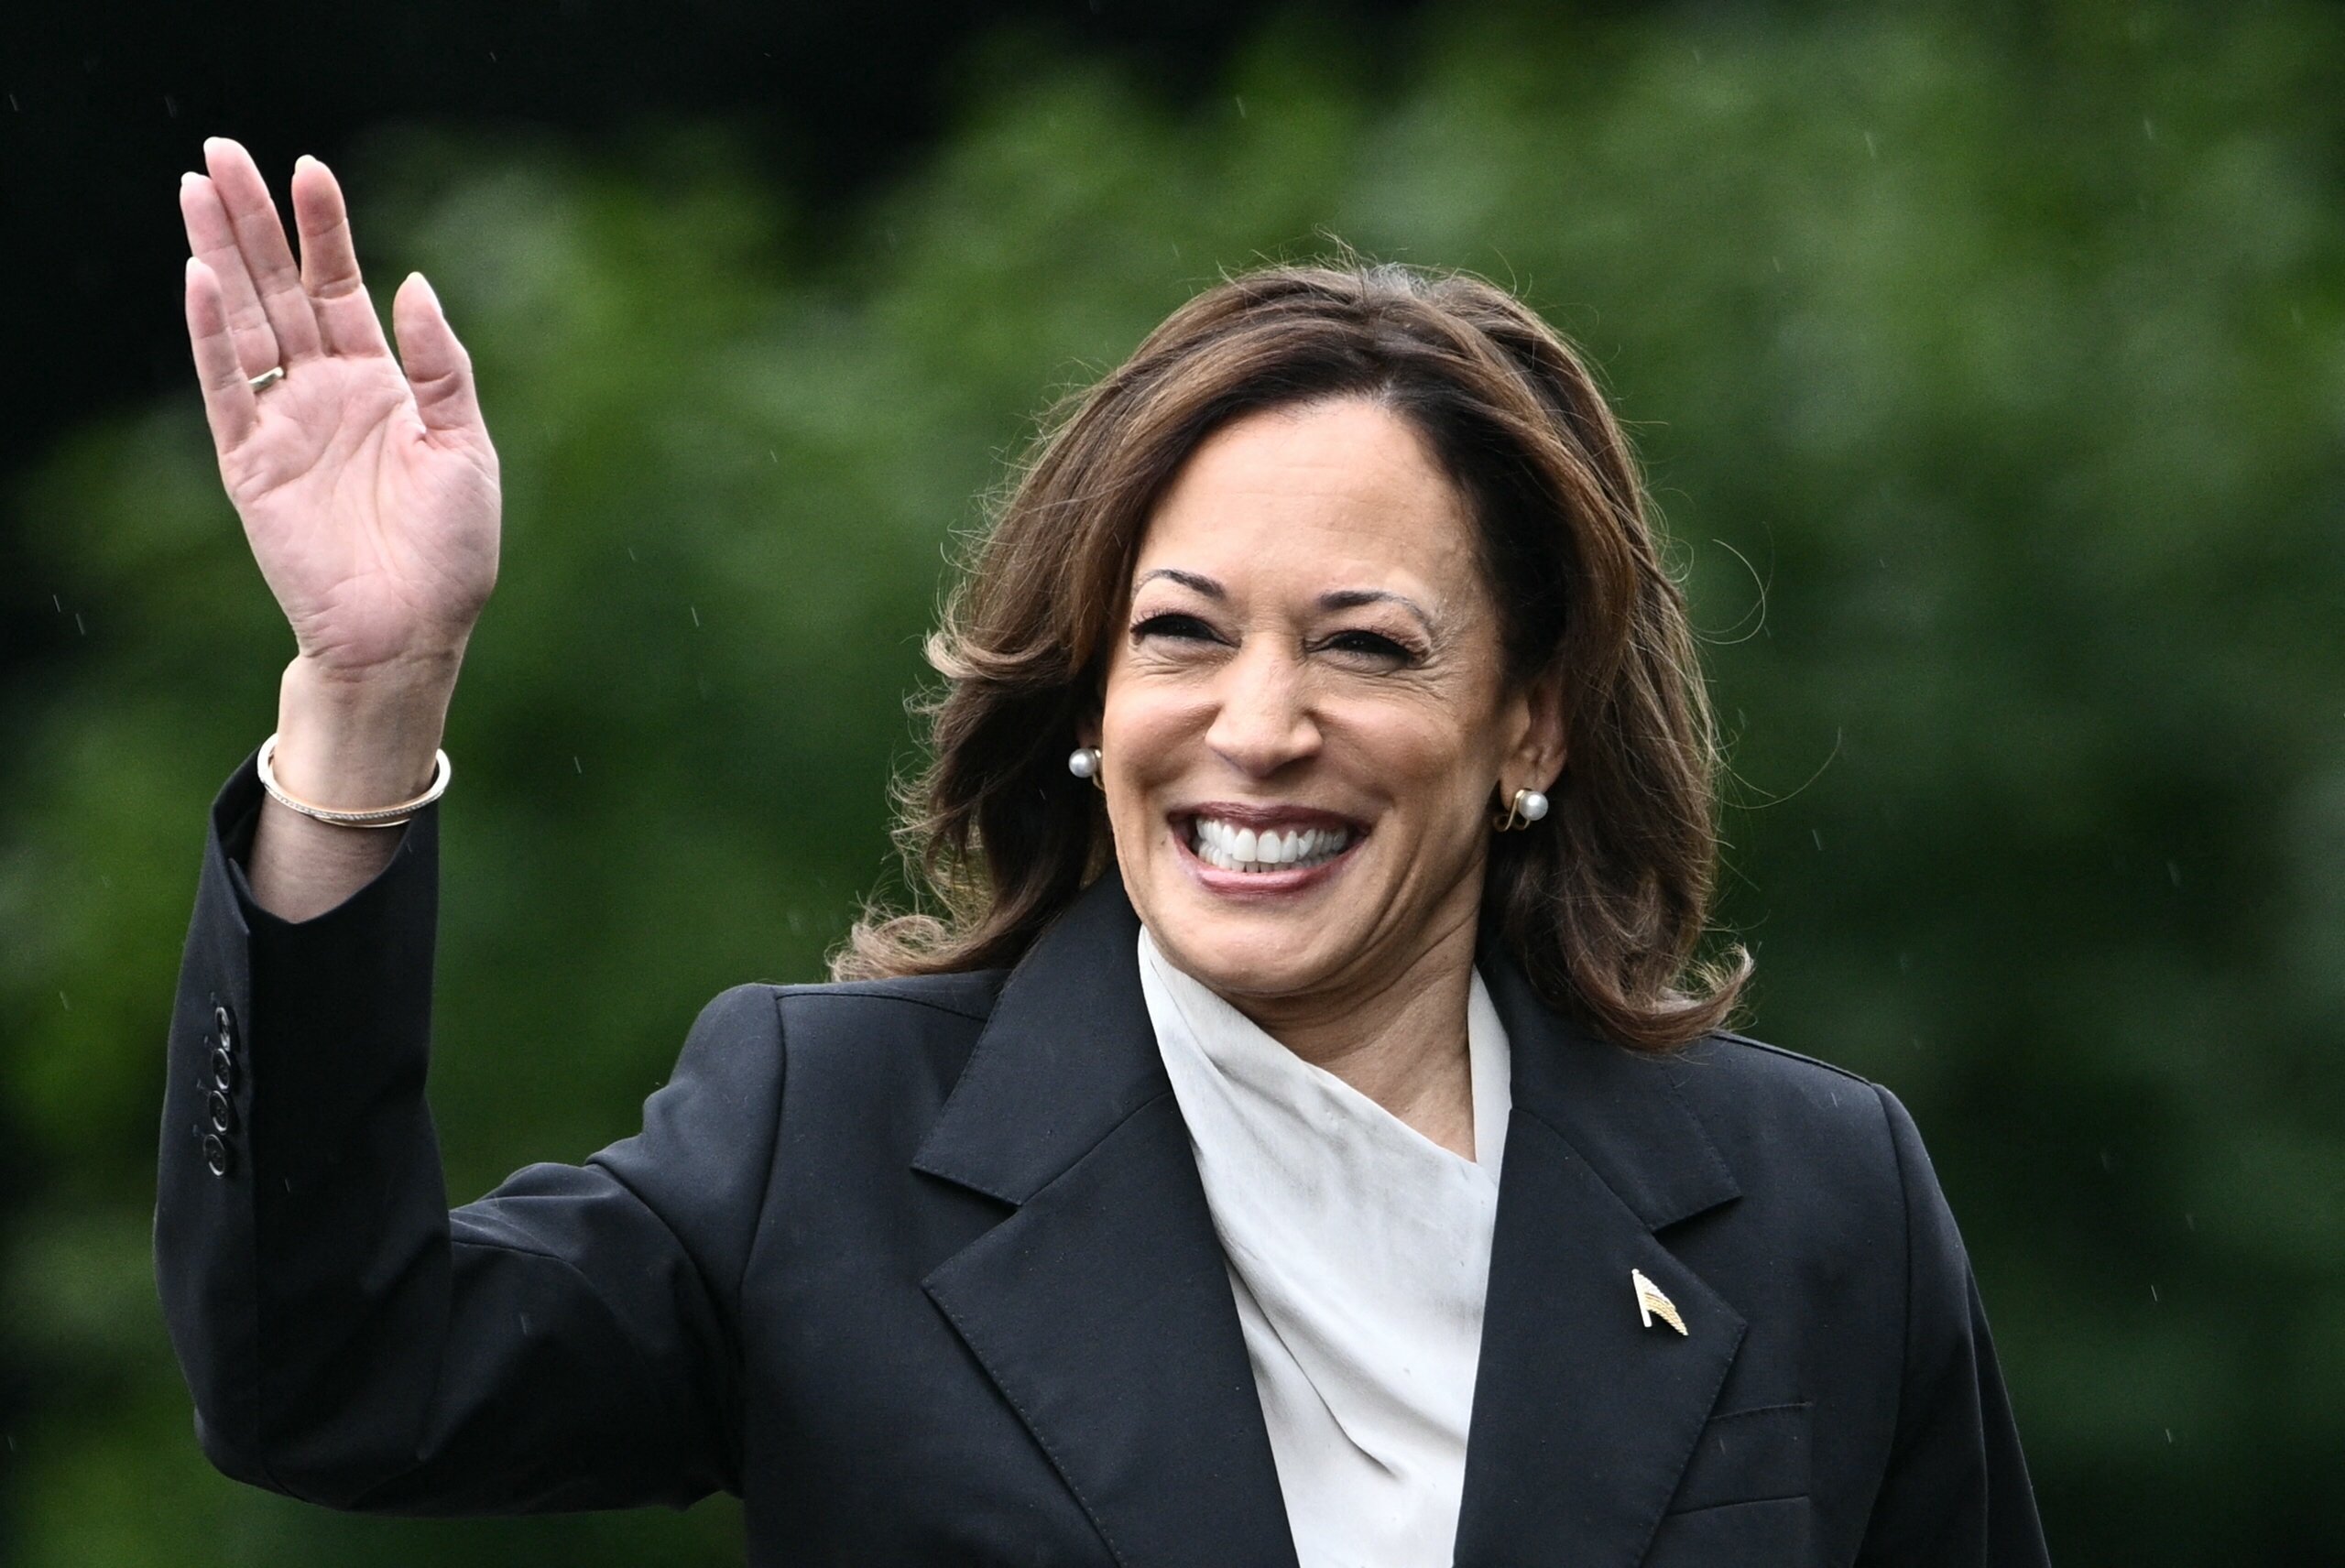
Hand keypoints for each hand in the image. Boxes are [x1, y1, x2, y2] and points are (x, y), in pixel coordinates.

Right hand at [180, 138, 499, 683]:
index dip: (325, 230)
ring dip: (221, 256)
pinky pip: (225, 388)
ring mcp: (284, 424)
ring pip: (244, 322)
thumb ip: (440, 366)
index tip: (310, 168)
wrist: (411, 632)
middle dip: (256, 221)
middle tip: (225, 150)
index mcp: (382, 386)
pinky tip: (200, 278)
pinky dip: (210, 334)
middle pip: (281, 289)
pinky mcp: (250, 463)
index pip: (342, 288)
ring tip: (198, 188)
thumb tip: (412, 281)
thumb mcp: (467, 447)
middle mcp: (326, 394)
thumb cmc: (451, 553)